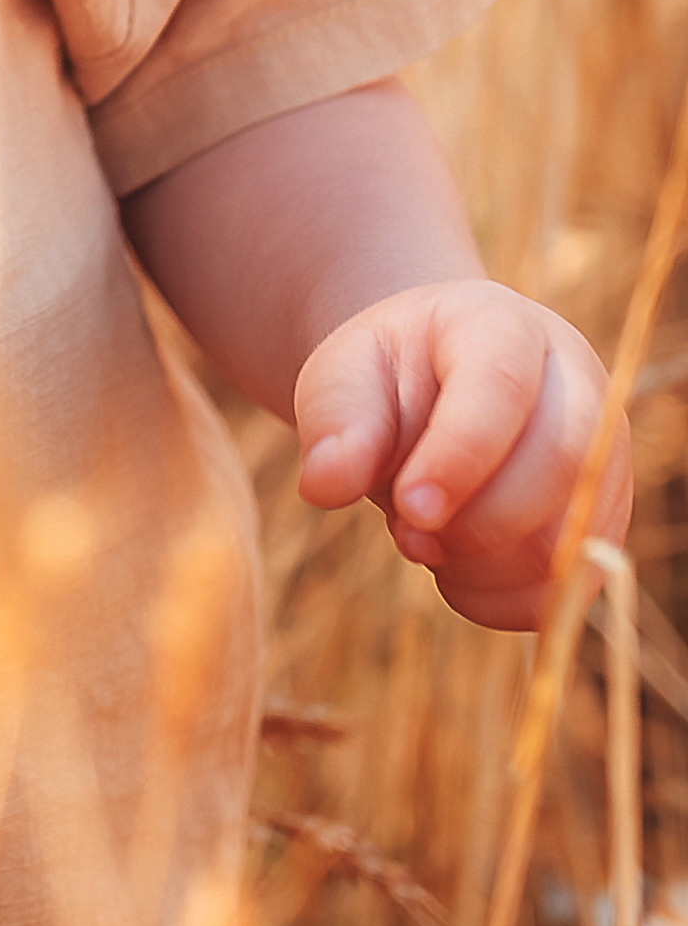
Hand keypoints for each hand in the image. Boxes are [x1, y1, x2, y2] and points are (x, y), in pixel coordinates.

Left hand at [295, 279, 630, 629]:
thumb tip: (324, 484)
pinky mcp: (601, 522)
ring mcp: (602, 455)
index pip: (502, 387)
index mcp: (501, 325)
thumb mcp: (342, 376)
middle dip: (481, 523)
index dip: (460, 458)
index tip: (411, 509)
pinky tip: (454, 570)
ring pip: (574, 535)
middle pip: (564, 463)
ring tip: (423, 542)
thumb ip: (334, 421)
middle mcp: (575, 382)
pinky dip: (504, 600)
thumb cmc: (384, 380)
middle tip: (408, 533)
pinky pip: (570, 586)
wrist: (425, 394)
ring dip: (486, 566)